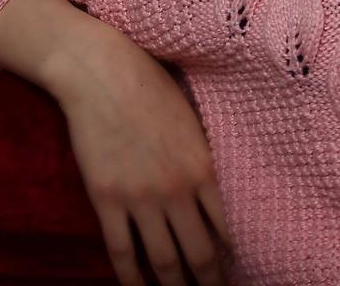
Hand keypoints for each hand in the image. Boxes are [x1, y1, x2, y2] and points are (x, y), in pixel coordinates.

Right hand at [53, 29, 233, 285]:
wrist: (102, 73)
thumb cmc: (151, 87)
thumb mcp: (192, 122)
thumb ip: (202, 160)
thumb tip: (213, 192)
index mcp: (203, 168)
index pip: (226, 228)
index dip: (231, 256)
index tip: (236, 271)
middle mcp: (176, 190)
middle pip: (198, 253)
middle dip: (208, 281)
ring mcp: (140, 198)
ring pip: (162, 260)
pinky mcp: (106, 200)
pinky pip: (121, 251)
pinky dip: (131, 279)